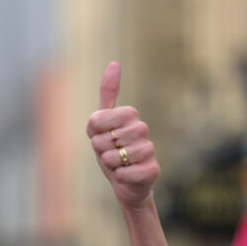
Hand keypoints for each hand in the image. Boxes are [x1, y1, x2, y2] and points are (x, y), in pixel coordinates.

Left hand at [86, 62, 158, 208]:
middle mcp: (143, 129)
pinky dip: (119, 177)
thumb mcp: (99, 125)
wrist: (124, 182)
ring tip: (116, 165)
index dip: (94, 130)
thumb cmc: (110, 151)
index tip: (100, 135)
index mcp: (130, 115)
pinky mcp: (153, 170)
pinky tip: (124, 176)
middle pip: (105, 139)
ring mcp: (149, 149)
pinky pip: (125, 173)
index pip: (98, 118)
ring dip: (109, 164)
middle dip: (100, 149)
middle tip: (108, 153)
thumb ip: (106, 96)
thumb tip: (115, 62)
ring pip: (114, 157)